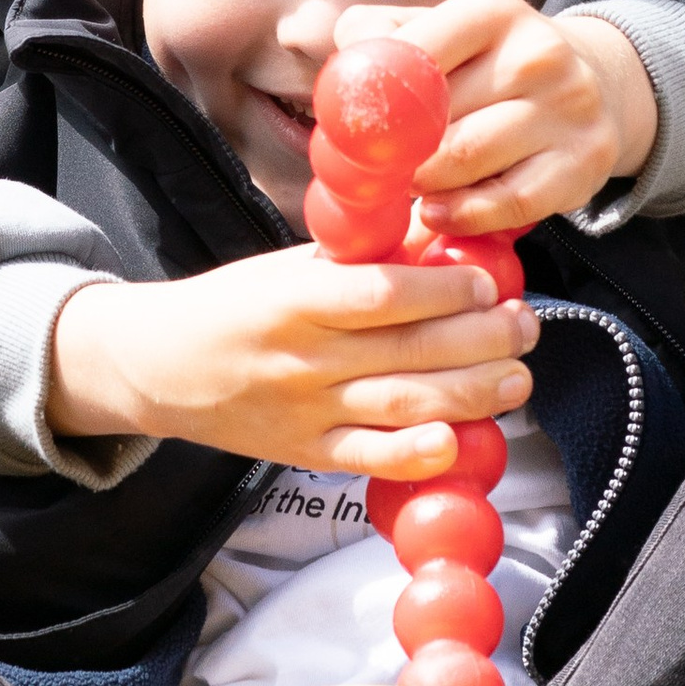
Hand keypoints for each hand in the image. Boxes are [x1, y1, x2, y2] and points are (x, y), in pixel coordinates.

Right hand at [48, 249, 535, 479]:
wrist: (159, 367)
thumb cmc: (232, 308)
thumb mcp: (287, 266)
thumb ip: (360, 255)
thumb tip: (436, 227)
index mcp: (296, 299)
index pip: (382, 294)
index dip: (444, 290)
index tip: (489, 283)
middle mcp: (303, 357)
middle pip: (409, 351)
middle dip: (482, 339)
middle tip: (525, 326)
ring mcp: (306, 411)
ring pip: (403, 405)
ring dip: (472, 393)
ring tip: (516, 376)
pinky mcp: (308, 453)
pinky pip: (370, 459)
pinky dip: (415, 454)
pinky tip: (457, 440)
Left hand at [334, 0, 657, 235]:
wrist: (594, 86)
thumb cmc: (489, 66)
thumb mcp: (440, 31)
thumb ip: (380, 36)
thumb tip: (343, 70)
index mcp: (494, 11)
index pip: (414, 53)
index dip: (376, 99)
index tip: (357, 128)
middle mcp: (540, 52)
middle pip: (437, 114)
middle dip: (395, 150)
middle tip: (373, 170)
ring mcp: (569, 108)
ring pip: (468, 158)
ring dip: (424, 183)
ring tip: (409, 187)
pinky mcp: (583, 164)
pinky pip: (509, 202)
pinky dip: (463, 215)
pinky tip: (438, 213)